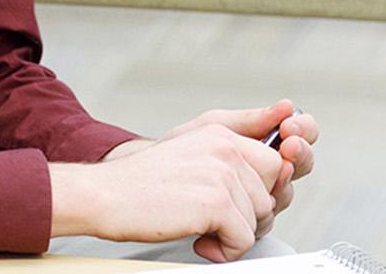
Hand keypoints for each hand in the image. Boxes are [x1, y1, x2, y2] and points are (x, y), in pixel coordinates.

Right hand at [106, 100, 320, 252]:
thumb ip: (234, 155)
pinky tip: (200, 242)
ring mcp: (222, 173)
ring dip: (234, 235)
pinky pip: (244, 238)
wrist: (104, 195)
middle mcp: (225, 147)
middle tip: (217, 224)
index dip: (258, 194)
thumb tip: (281, 169)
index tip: (233, 207)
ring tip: (202, 231)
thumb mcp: (191, 153)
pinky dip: (226, 251)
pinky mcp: (215, 202)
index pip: (274, 165)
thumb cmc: (143, 183)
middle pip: (270, 194)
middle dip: (249, 217)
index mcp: (222, 133)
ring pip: (259, 218)